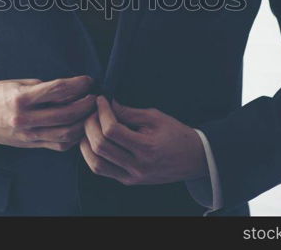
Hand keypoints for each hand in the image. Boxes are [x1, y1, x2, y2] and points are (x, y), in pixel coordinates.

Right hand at [0, 75, 94, 151]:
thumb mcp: (18, 83)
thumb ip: (44, 87)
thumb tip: (71, 88)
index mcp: (21, 99)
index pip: (58, 90)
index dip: (78, 84)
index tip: (89, 80)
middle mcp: (25, 119)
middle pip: (66, 114)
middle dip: (86, 104)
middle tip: (95, 96)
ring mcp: (28, 135)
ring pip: (66, 134)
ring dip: (84, 122)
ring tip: (91, 111)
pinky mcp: (31, 145)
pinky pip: (59, 145)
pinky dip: (74, 136)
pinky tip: (80, 126)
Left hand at [80, 96, 207, 184]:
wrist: (193, 158)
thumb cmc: (176, 134)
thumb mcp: (155, 117)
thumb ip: (129, 112)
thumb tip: (107, 103)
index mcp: (147, 148)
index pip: (112, 130)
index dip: (102, 112)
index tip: (101, 99)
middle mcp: (137, 166)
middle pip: (100, 146)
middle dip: (90, 124)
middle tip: (92, 111)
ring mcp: (131, 177)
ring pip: (96, 163)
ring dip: (86, 141)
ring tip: (90, 125)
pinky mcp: (128, 181)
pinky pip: (102, 170)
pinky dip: (92, 155)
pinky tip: (94, 140)